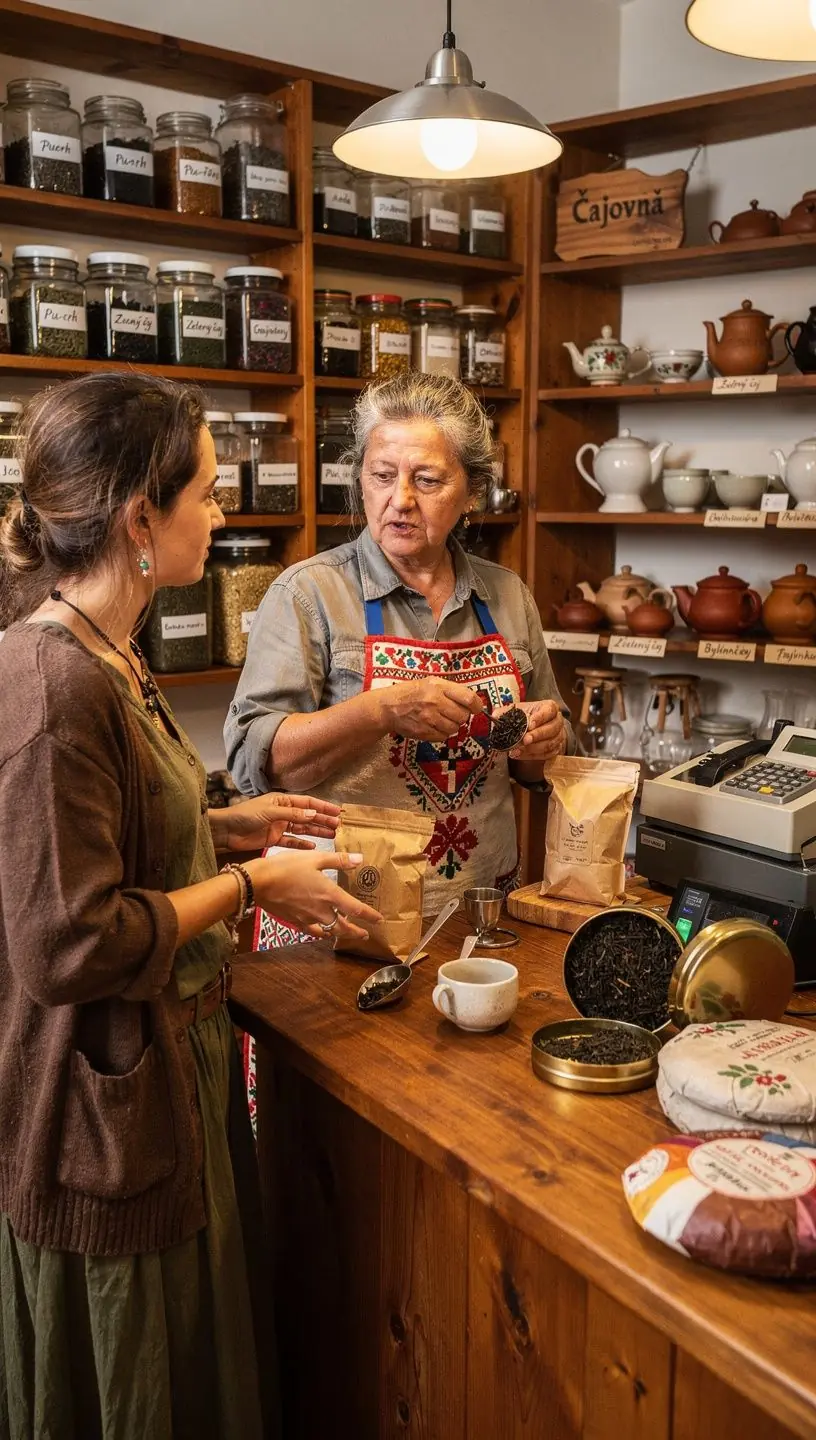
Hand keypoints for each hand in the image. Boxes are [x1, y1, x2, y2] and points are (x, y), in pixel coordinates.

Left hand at [214, 793, 340, 851]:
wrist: (226, 831)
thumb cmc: (245, 815)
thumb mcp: (270, 811)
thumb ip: (292, 814)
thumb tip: (313, 814)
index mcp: (282, 800)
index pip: (307, 803)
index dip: (323, 807)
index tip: (338, 812)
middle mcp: (283, 812)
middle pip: (308, 816)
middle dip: (323, 820)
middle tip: (339, 826)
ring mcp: (279, 826)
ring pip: (303, 829)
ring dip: (317, 831)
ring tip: (332, 835)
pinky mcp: (274, 839)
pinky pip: (292, 841)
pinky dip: (302, 844)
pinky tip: (314, 846)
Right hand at [249, 851, 380, 942]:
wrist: (259, 882)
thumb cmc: (287, 867)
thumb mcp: (315, 858)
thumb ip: (338, 860)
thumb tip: (359, 859)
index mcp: (329, 894)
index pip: (356, 909)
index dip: (369, 915)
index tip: (378, 920)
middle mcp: (321, 910)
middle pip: (343, 927)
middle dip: (356, 932)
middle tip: (365, 935)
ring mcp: (307, 918)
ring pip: (328, 931)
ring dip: (339, 933)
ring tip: (344, 933)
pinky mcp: (294, 921)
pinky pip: (312, 931)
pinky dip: (320, 933)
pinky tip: (321, 932)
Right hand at [376, 678, 483, 742]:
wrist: (388, 707)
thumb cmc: (410, 693)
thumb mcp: (430, 683)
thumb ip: (450, 690)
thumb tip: (471, 701)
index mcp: (438, 687)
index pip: (468, 698)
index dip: (476, 705)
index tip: (476, 708)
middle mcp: (435, 702)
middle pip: (463, 716)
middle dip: (461, 716)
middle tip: (452, 713)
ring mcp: (429, 718)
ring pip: (454, 728)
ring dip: (451, 725)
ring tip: (441, 719)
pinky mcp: (424, 732)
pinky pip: (443, 736)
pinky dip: (442, 733)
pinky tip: (433, 726)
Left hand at [509, 700, 566, 762]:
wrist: (535, 728)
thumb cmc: (526, 717)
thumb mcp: (516, 711)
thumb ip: (506, 713)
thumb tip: (494, 716)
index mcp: (550, 708)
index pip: (549, 710)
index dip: (541, 717)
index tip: (530, 724)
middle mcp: (557, 722)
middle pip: (551, 729)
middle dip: (537, 735)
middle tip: (524, 740)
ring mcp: (558, 736)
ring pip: (550, 744)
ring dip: (533, 748)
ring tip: (517, 750)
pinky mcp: (555, 749)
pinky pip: (546, 755)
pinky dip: (532, 756)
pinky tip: (520, 755)